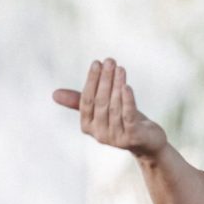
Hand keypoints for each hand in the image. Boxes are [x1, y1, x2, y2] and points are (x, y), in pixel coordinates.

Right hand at [52, 58, 166, 158]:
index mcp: (88, 126)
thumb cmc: (123, 122)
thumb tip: (54, 94)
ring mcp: (116, 137)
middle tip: (110, 61)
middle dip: (105, 79)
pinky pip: (128, 116)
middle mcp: (99, 133)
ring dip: (117, 85)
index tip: (96, 63)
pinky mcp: (133, 137)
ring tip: (120, 68)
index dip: (91, 81)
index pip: (87, 100)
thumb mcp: (102, 110)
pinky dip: (127, 101)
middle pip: (101, 102)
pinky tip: (127, 86)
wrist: (148, 143)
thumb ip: (81, 101)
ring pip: (114, 107)